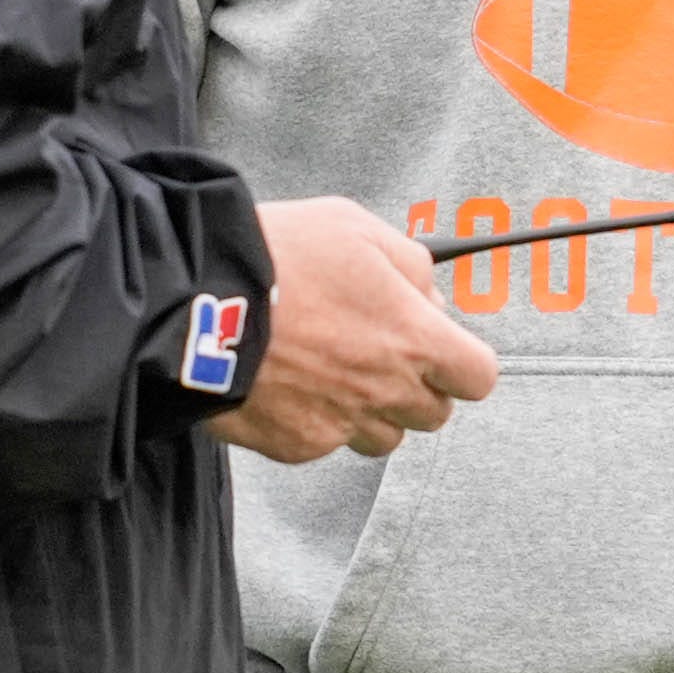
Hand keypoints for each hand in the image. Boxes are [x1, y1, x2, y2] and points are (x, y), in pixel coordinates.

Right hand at [209, 198, 500, 463]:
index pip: (478, 377)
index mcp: (413, 338)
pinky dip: (317, 419)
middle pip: (434, 413)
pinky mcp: (297, 445)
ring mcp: (341, 424)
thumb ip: (408, 263)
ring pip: (384, 438)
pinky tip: (291, 382)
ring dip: (371, 410)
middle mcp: (385, 390)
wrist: (196, 301)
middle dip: (417, 385)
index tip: (441, 346)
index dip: (463, 362)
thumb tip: (429, 297)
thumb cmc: (278, 255)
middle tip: (380, 351)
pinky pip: (327, 442)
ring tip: (333, 370)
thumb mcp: (355, 227)